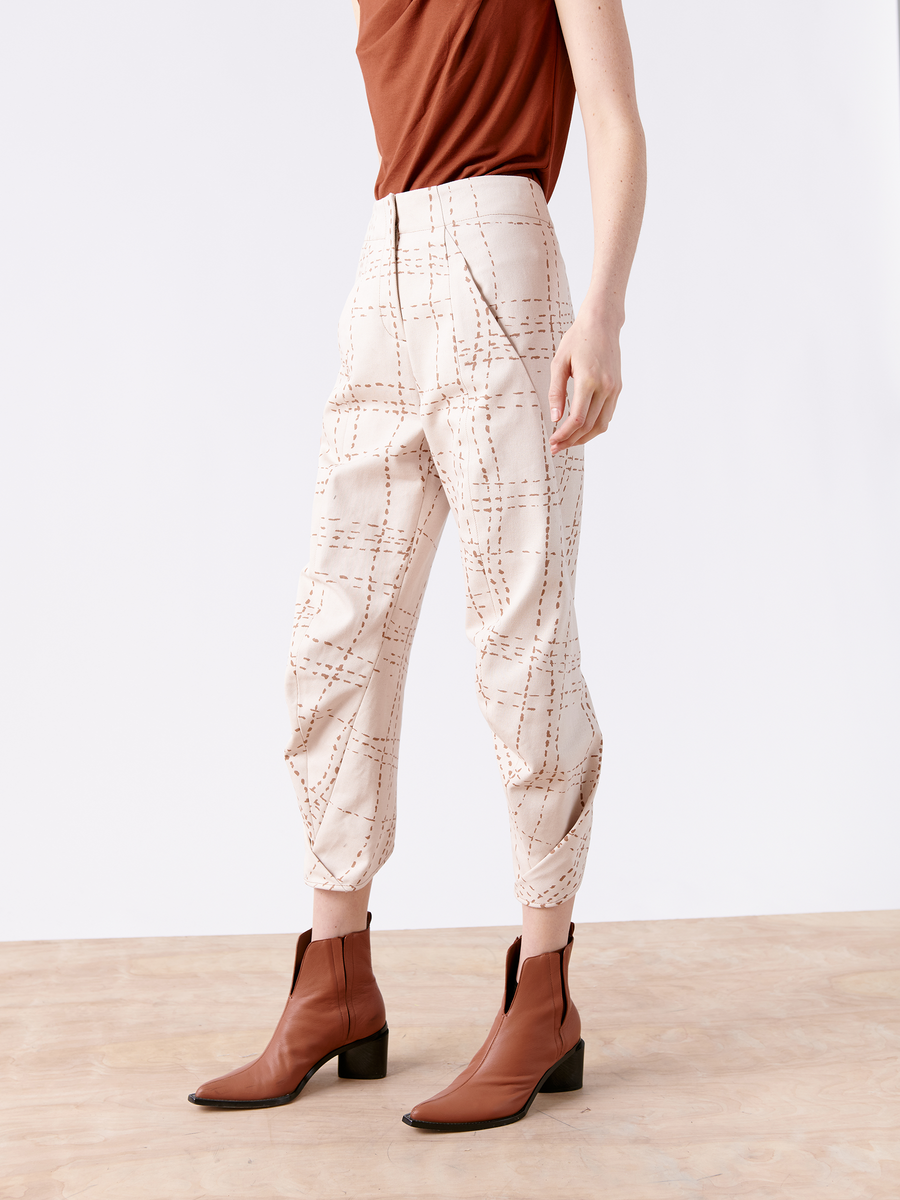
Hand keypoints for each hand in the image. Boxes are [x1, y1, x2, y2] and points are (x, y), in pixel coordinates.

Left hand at [547, 306, 622, 454]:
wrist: (602, 323)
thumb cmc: (577, 339)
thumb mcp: (559, 362)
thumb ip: (556, 391)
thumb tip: (555, 417)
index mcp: (589, 380)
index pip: (577, 419)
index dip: (564, 435)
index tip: (552, 442)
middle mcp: (605, 387)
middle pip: (589, 426)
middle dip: (571, 440)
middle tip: (556, 447)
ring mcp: (614, 389)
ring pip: (601, 425)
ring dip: (584, 438)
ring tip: (567, 441)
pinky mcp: (618, 389)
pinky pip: (607, 415)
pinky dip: (594, 427)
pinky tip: (581, 429)